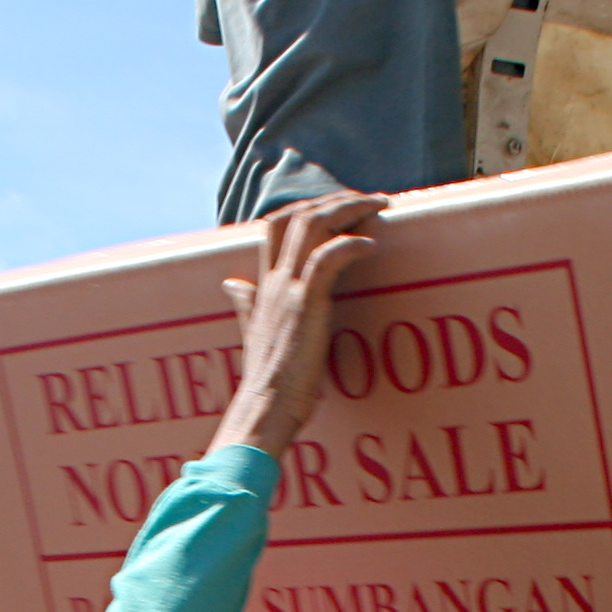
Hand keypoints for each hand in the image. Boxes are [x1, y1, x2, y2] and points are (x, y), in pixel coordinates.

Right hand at [211, 191, 387, 461]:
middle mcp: (272, 280)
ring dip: (349, 209)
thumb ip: (246, 305)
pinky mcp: (305, 305)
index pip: (277, 224)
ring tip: (378, 207)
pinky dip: (351, 244)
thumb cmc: (267, 383)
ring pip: (312, 225)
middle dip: (336, 200)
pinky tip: (372, 245)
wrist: (263, 411)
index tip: (341, 208)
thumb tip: (232, 284)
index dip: (308, 207)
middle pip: (297, 215)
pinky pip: (327, 258)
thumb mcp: (254, 334)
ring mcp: (287, 290)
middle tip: (370, 200)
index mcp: (263, 286)